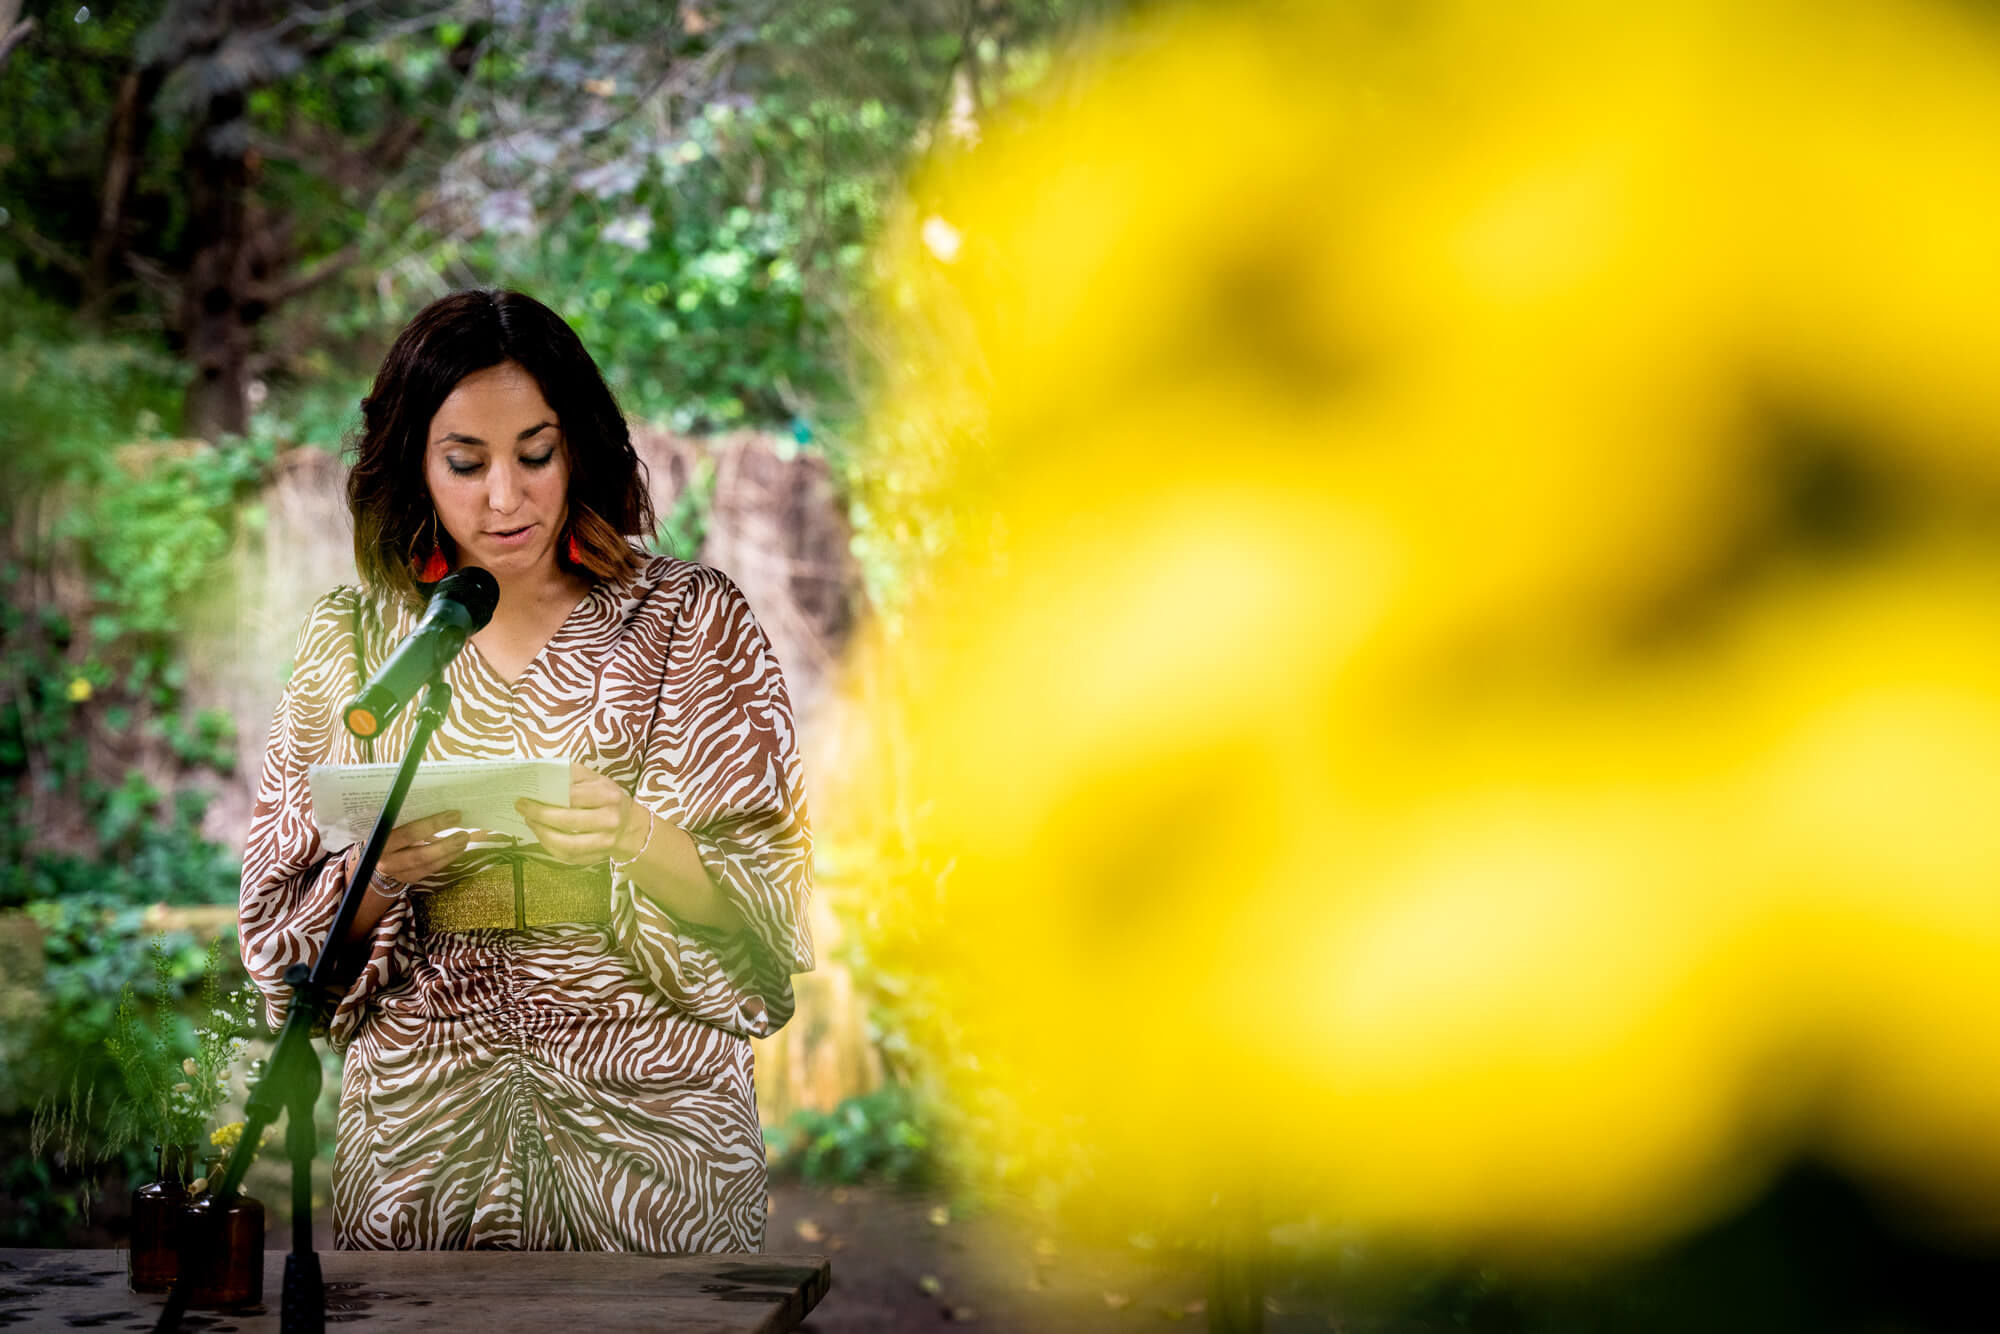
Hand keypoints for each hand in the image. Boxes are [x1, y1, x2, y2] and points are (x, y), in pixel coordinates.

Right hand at [366, 809, 471, 891]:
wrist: (372, 855)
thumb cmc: (386, 831)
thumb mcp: (389, 823)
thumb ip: (407, 817)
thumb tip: (440, 805)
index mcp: (380, 841)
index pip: (409, 833)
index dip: (433, 824)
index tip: (454, 815)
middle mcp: (386, 860)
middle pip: (420, 855)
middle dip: (445, 844)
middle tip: (464, 834)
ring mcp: (397, 872)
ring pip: (427, 865)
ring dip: (449, 853)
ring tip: (464, 840)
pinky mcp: (407, 878)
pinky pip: (430, 870)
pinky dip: (446, 860)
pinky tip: (457, 851)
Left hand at [515, 763, 641, 865]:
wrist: (628, 826)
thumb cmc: (605, 798)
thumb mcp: (595, 780)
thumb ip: (572, 774)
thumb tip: (540, 772)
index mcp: (608, 796)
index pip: (573, 796)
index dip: (547, 797)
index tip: (526, 795)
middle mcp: (609, 820)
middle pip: (568, 821)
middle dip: (539, 815)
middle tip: (521, 808)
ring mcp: (603, 842)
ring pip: (566, 844)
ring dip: (541, 833)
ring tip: (529, 822)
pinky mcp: (594, 858)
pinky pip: (566, 856)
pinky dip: (548, 846)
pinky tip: (541, 834)